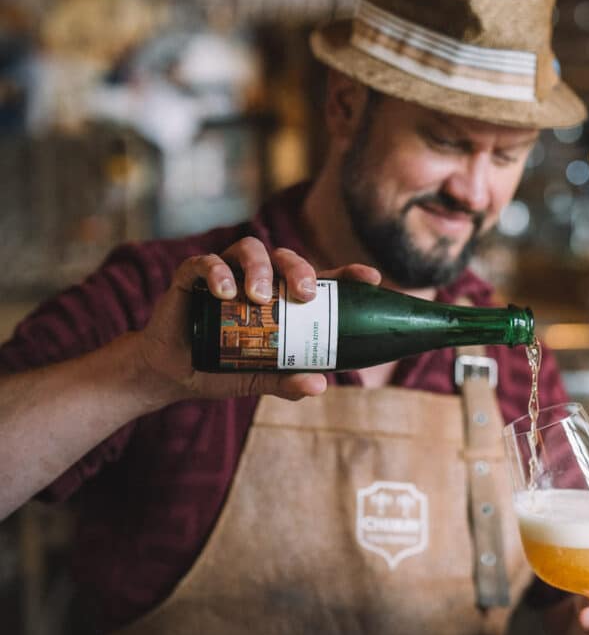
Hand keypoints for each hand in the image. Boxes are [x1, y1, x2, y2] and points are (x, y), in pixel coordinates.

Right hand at [135, 237, 380, 405]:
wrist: (172, 376)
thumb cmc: (221, 369)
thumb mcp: (258, 377)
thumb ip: (286, 380)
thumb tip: (319, 385)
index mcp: (281, 299)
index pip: (320, 279)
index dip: (346, 274)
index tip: (371, 277)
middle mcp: (257, 280)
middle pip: (287, 258)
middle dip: (300, 270)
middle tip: (303, 294)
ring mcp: (225, 274)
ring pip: (250, 250)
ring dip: (260, 268)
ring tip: (259, 296)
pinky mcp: (192, 276)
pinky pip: (205, 262)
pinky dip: (217, 272)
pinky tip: (225, 292)